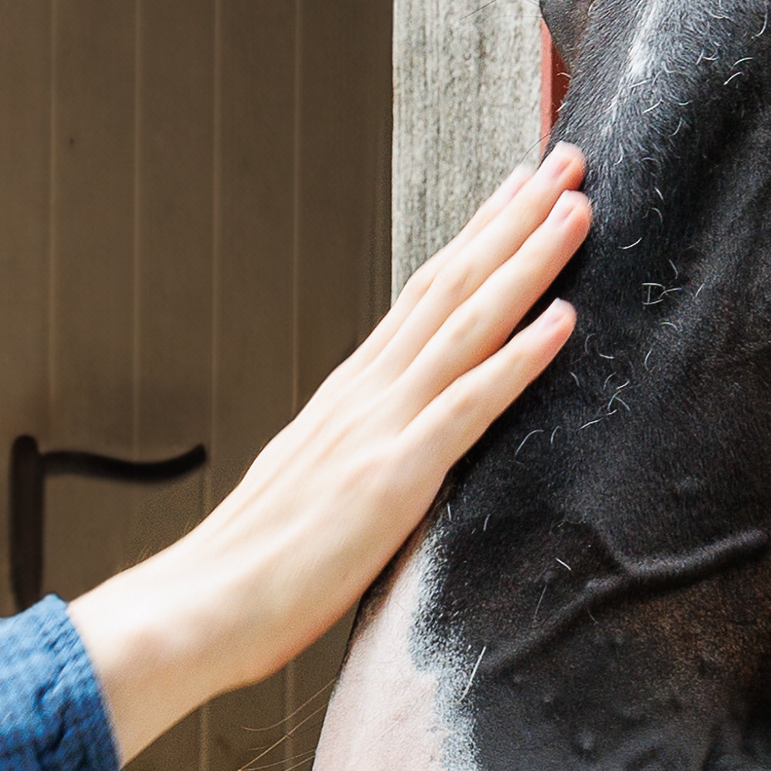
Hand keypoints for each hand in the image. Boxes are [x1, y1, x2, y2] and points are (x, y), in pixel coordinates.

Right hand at [69, 145, 588, 760]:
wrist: (195, 610)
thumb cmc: (250, 572)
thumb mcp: (313, 492)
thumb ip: (356, 459)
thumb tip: (389, 451)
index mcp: (349, 397)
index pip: (424, 297)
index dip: (476, 239)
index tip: (517, 190)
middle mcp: (365, 394)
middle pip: (451, 286)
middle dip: (513, 220)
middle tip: (565, 161)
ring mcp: (379, 428)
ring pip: (466, 324)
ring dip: (527, 262)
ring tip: (576, 210)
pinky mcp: (392, 477)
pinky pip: (468, 406)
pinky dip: (518, 358)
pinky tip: (562, 321)